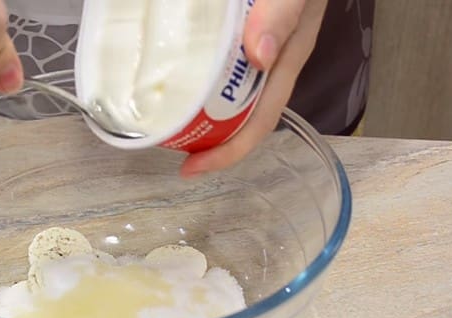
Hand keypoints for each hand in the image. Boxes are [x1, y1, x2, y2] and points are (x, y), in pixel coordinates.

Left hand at [180, 0, 327, 177]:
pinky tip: (173, 75)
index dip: (227, 152)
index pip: (259, 122)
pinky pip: (218, 65)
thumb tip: (258, 57)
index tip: (190, 168)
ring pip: (226, 94)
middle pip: (239, 117)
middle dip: (207, 141)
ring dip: (200, 115)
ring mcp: (256, 47)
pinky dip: (195, 77)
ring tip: (166, 123)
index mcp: (285, 61)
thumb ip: (283, 13)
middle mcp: (271, 61)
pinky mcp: (240, 30)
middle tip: (168, 149)